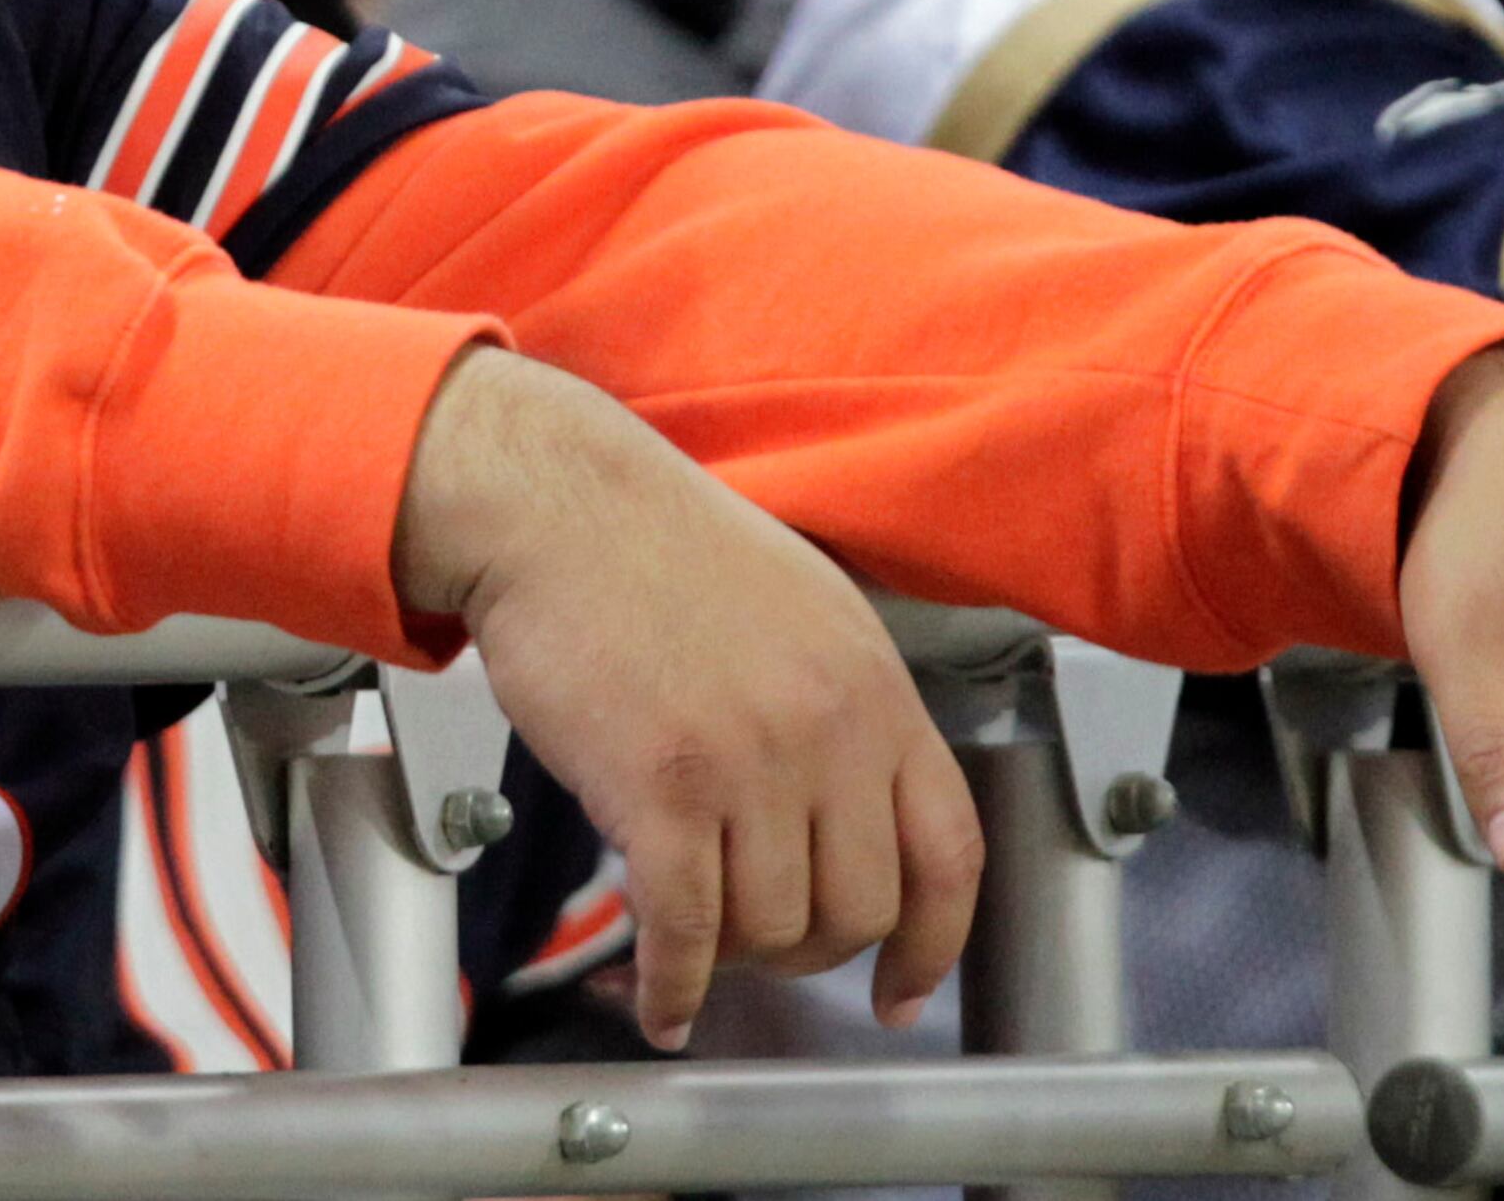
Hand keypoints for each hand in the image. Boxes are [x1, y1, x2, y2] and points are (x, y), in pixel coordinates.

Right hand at [393, 347, 980, 1049]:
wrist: (554, 504)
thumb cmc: (657, 548)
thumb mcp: (804, 611)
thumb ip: (845, 712)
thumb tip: (851, 819)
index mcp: (873, 686)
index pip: (949, 852)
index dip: (933, 945)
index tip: (903, 989)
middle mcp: (828, 729)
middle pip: (858, 910)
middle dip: (808, 950)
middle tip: (761, 945)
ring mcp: (747, 761)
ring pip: (772, 929)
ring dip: (731, 957)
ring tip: (692, 937)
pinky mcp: (660, 788)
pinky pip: (686, 929)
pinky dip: (675, 985)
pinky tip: (660, 999)